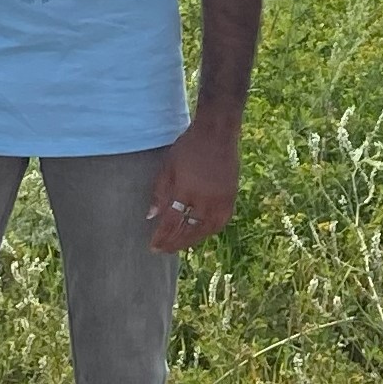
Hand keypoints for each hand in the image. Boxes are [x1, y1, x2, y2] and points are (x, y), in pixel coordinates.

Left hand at [149, 114, 242, 252]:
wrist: (217, 134)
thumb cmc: (189, 147)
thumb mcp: (168, 167)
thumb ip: (160, 193)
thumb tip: (151, 216)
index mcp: (186, 191)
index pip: (172, 223)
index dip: (162, 237)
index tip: (153, 246)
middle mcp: (205, 200)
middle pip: (190, 230)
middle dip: (176, 243)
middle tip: (164, 250)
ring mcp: (221, 200)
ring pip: (207, 229)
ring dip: (193, 240)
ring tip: (181, 244)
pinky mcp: (231, 198)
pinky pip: (220, 222)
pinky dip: (209, 230)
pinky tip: (201, 232)